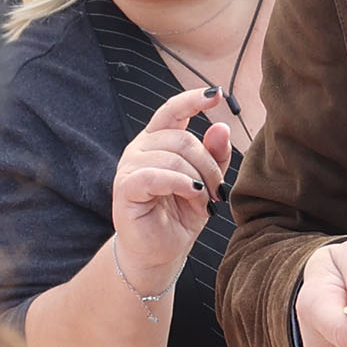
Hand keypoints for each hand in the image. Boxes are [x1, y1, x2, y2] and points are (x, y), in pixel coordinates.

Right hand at [109, 87, 229, 294]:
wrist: (159, 252)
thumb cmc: (180, 216)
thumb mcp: (206, 183)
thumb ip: (214, 156)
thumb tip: (221, 126)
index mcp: (158, 141)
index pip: (172, 110)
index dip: (193, 99)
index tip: (217, 95)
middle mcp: (141, 148)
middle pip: (182, 138)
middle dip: (209, 164)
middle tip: (218, 191)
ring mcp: (130, 166)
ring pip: (173, 156)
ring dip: (198, 179)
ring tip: (205, 201)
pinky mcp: (125, 188)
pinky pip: (155, 175)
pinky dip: (179, 183)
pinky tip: (192, 193)